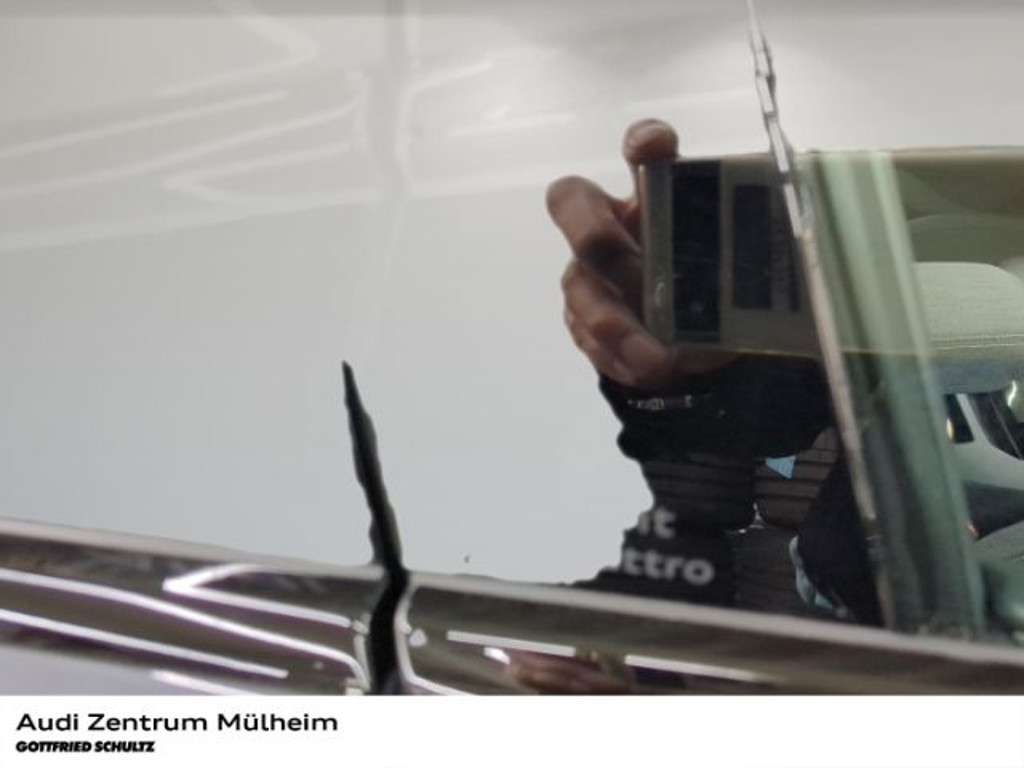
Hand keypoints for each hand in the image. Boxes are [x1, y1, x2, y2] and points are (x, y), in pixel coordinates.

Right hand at [546, 119, 736, 390]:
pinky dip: (622, 354)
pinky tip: (653, 369)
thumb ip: (756, 247)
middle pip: (572, 201)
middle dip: (593, 231)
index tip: (655, 147)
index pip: (644, 149)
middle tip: (628, 268)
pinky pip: (588, 334)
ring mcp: (588, 272)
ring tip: (659, 358)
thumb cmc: (716, 287)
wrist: (692, 347)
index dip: (644, 141)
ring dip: (617, 322)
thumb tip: (799, 239)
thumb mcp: (741, 264)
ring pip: (579, 284)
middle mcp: (613, 222)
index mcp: (659, 193)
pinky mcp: (581, 318)